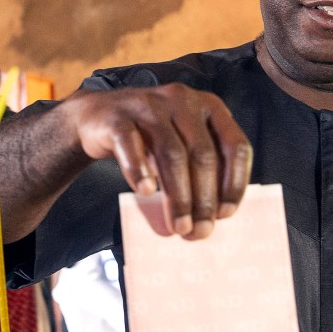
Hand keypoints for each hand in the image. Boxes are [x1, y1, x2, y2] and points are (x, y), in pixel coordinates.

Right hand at [66, 84, 252, 239]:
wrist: (97, 117)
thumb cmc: (151, 138)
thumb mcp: (184, 144)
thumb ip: (203, 168)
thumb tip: (216, 215)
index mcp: (210, 107)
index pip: (235, 146)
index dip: (234, 182)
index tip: (226, 214)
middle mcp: (184, 100)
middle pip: (203, 154)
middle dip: (204, 198)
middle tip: (201, 231)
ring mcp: (150, 104)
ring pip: (172, 153)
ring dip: (178, 196)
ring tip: (179, 225)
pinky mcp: (118, 116)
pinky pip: (131, 145)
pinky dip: (139, 170)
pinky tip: (146, 192)